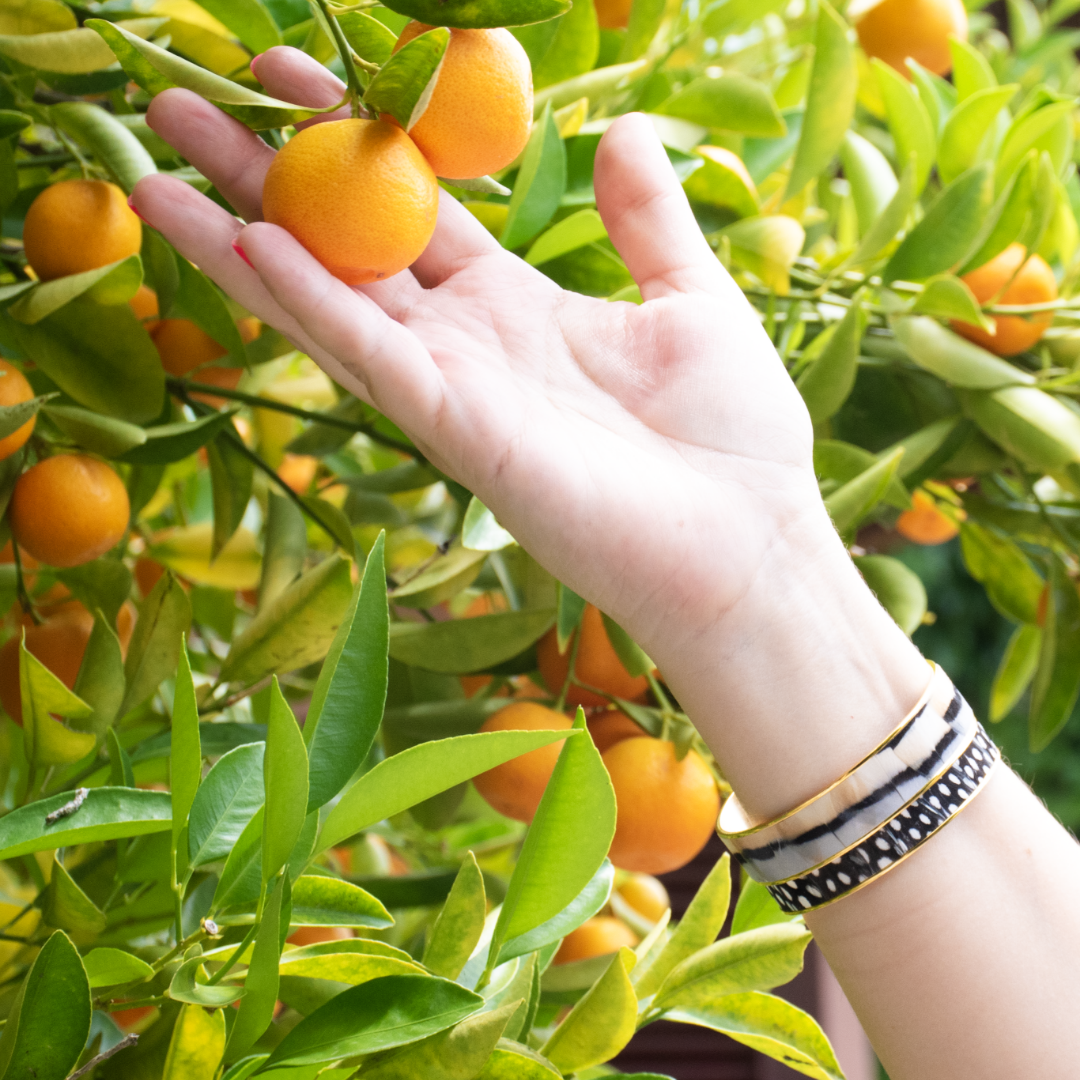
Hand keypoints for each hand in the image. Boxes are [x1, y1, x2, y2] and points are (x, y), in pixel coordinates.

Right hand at [136, 51, 816, 643]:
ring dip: (243, 238)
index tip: (292, 73)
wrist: (749, 538)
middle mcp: (467, 345)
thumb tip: (622, 126)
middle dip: (264, 177)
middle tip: (182, 107)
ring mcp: (455, 390)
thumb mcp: (693, 297)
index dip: (352, 143)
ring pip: (329, 301)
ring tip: (160, 172)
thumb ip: (647, 218)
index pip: (414, 210)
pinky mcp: (459, 432)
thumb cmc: (730, 434)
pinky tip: (251, 243)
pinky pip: (370, 356)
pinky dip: (310, 303)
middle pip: (346, 246)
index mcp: (516, 307)